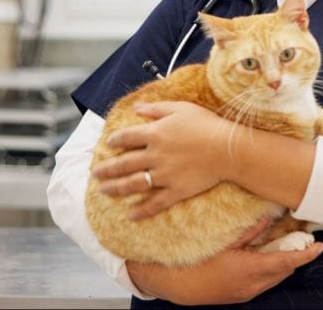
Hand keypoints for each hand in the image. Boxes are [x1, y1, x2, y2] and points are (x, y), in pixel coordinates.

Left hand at [91, 101, 232, 218]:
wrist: (228, 148)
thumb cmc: (207, 124)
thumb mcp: (181, 108)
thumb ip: (156, 108)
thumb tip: (136, 107)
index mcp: (155, 133)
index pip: (126, 137)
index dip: (115, 140)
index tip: (108, 144)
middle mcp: (155, 155)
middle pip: (123, 163)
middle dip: (106, 169)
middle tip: (94, 174)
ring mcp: (164, 175)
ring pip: (133, 184)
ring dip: (116, 188)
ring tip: (104, 191)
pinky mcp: (176, 190)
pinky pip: (155, 204)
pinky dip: (141, 211)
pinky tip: (130, 215)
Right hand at [126, 217, 322, 304]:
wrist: (179, 286)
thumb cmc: (198, 261)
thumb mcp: (224, 242)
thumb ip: (249, 230)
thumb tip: (269, 217)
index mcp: (251, 270)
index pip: (288, 262)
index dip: (307, 255)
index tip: (322, 247)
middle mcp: (254, 285)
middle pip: (286, 270)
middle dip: (297, 255)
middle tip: (304, 238)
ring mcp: (248, 292)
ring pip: (276, 277)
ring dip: (284, 262)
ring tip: (288, 244)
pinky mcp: (243, 295)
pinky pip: (266, 282)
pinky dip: (272, 268)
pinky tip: (266, 254)